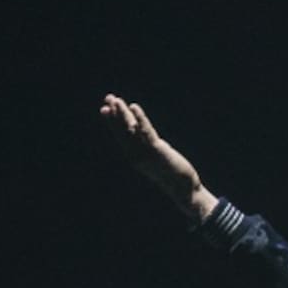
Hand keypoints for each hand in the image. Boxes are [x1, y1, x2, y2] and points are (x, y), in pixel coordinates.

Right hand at [100, 93, 217, 221]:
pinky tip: (134, 107)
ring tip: (116, 100)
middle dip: (115, 113)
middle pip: (122, 130)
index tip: (105, 108)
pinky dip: (139, 118)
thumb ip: (149, 146)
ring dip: (122, 113)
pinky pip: (146, 131)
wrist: (182, 189)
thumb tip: (144, 134)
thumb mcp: (156, 157)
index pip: (120, 135)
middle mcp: (135, 154)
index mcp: (133, 156)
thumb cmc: (172, 174)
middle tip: (108, 98)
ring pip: (131, 129)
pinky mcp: (156, 150)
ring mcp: (144, 152)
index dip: (112, 121)